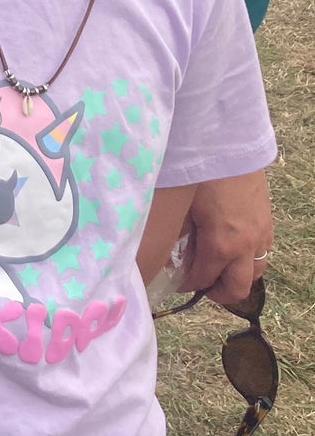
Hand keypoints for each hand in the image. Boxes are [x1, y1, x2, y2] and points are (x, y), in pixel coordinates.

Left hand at [181, 170, 272, 304]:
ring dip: (237, 277)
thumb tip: (168, 253)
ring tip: (218, 268)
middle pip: (237, 289)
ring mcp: (261, 235)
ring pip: (255, 273)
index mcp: (221, 244)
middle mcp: (245, 246)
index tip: (175, 281)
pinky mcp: (268, 222)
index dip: (187, 284)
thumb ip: (177, 234)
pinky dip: (249, 259)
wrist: (230, 143)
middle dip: (216, 292)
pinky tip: (233, 248)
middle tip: (200, 283)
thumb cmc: (200, 171)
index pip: (203, 279)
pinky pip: (263, 253)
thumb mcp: (182, 205)